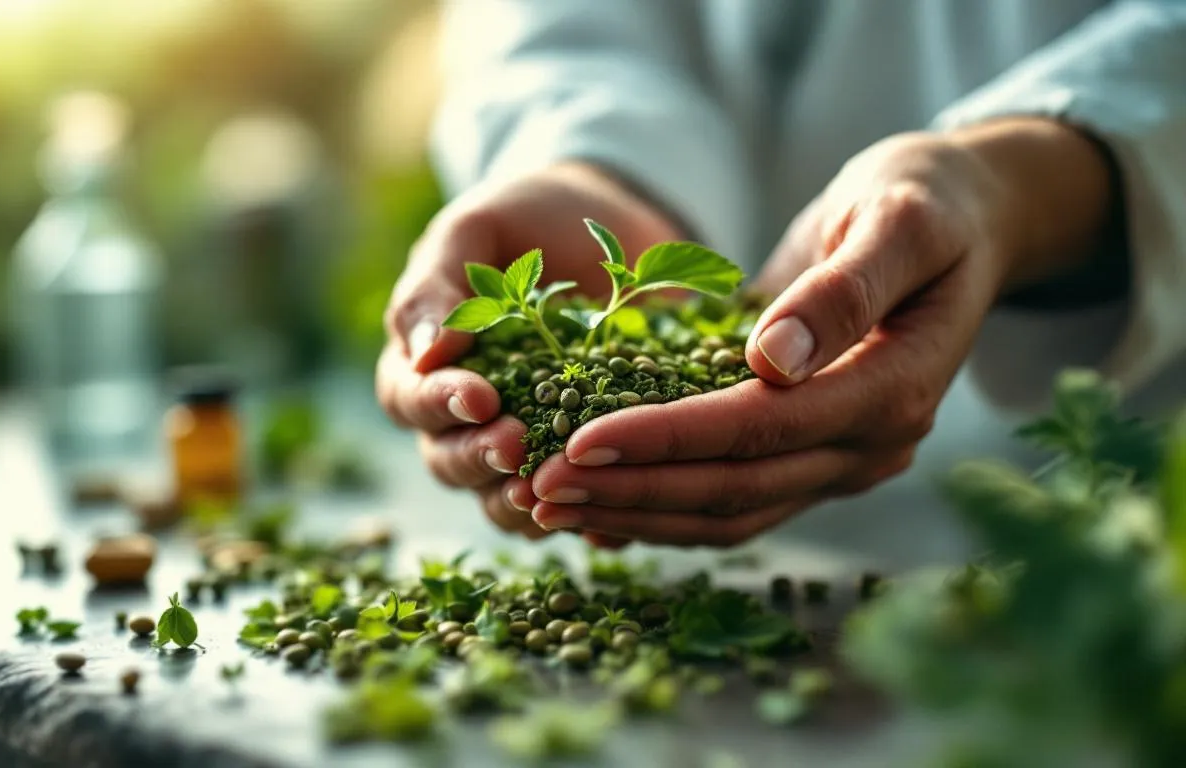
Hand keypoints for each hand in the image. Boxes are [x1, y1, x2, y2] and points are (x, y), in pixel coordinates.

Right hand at [376, 162, 682, 545]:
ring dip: (521, 504)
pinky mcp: (581, 458)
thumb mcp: (477, 229)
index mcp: (425, 363)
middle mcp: (465, 416)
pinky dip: (588, 520)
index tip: (479, 398)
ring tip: (553, 492)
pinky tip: (609, 522)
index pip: (412, 398)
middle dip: (480, 460)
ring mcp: (523, 443)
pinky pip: (575, 506)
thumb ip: (438, 284)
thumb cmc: (528, 220)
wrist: (613, 223)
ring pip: (503, 499)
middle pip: (450, 461)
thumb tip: (422, 352)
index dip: (439, 405)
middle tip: (517, 447)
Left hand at [527, 121, 1117, 546]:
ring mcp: (843, 459)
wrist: (960, 223)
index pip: (762, 429)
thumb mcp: (898, 219)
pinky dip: (661, 506)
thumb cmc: (926, 203)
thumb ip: (843, 290)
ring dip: (636, 513)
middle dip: (632, 491)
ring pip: (729, 513)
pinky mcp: (811, 455)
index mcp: (895, 389)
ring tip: (548, 506)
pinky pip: (732, 501)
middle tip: (538, 489)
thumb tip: (774, 361)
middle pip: (736, 489)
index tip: (581, 440)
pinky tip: (597, 504)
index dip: (668, 440)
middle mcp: (871, 444)